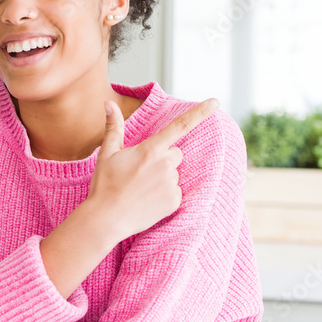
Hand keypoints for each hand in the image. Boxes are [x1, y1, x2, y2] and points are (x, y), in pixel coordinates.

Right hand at [88, 97, 219, 240]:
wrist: (106, 219)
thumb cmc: (104, 185)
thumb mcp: (107, 153)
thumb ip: (114, 127)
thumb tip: (108, 103)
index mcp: (151, 150)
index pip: (180, 126)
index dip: (200, 112)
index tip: (216, 102)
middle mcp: (165, 165)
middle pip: (175, 153)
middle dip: (163, 158)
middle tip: (141, 171)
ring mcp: (171, 184)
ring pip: (174, 173)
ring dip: (163, 177)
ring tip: (141, 188)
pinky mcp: (174, 201)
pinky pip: (175, 191)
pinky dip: (165, 194)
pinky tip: (147, 200)